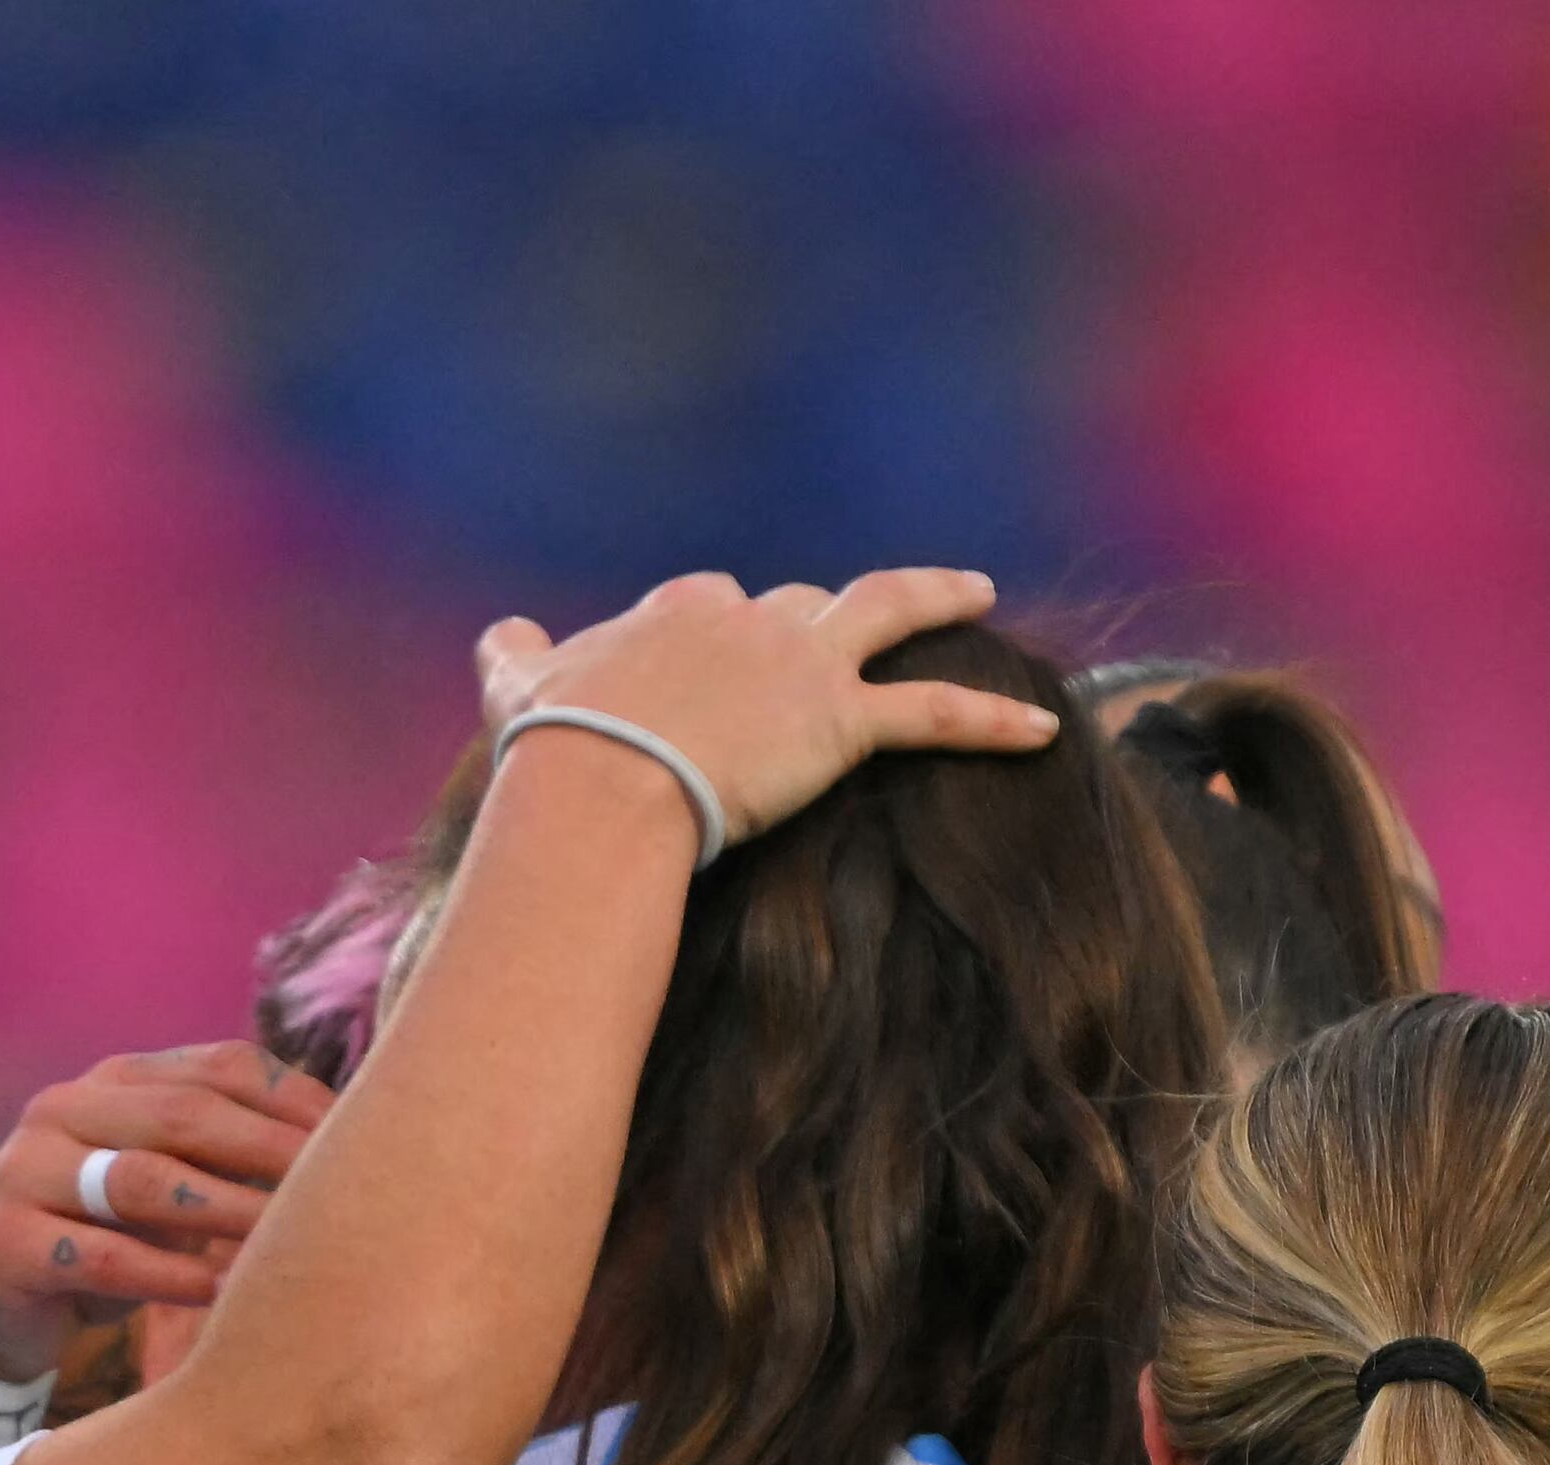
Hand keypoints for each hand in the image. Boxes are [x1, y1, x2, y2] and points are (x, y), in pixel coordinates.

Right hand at [0, 1043, 330, 1382]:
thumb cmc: (102, 1242)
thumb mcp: (164, 1188)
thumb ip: (228, 1158)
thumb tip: (359, 1148)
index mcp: (116, 1081)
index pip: (223, 1066)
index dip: (297, 1102)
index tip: (366, 1145)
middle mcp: (65, 1108)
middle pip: (188, 1114)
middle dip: (273, 1153)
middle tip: (343, 1194)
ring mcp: (26, 1170)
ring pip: (145, 1180)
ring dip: (229, 1212)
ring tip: (291, 1245)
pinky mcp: (4, 1241)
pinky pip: (100, 1254)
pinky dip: (168, 1273)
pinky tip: (221, 1292)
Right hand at [472, 567, 1058, 850]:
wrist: (597, 785)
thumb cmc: (555, 748)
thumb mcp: (520, 687)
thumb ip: (516, 655)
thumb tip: (504, 633)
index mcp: (676, 612)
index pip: (711, 604)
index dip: (722, 635)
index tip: (719, 666)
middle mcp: (745, 617)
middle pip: (798, 604)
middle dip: (818, 620)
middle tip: (834, 644)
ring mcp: (799, 664)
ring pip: (884, 613)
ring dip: (935, 601)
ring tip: (976, 595)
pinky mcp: (841, 723)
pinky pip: (934, 714)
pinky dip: (991, 721)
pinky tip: (1044, 731)